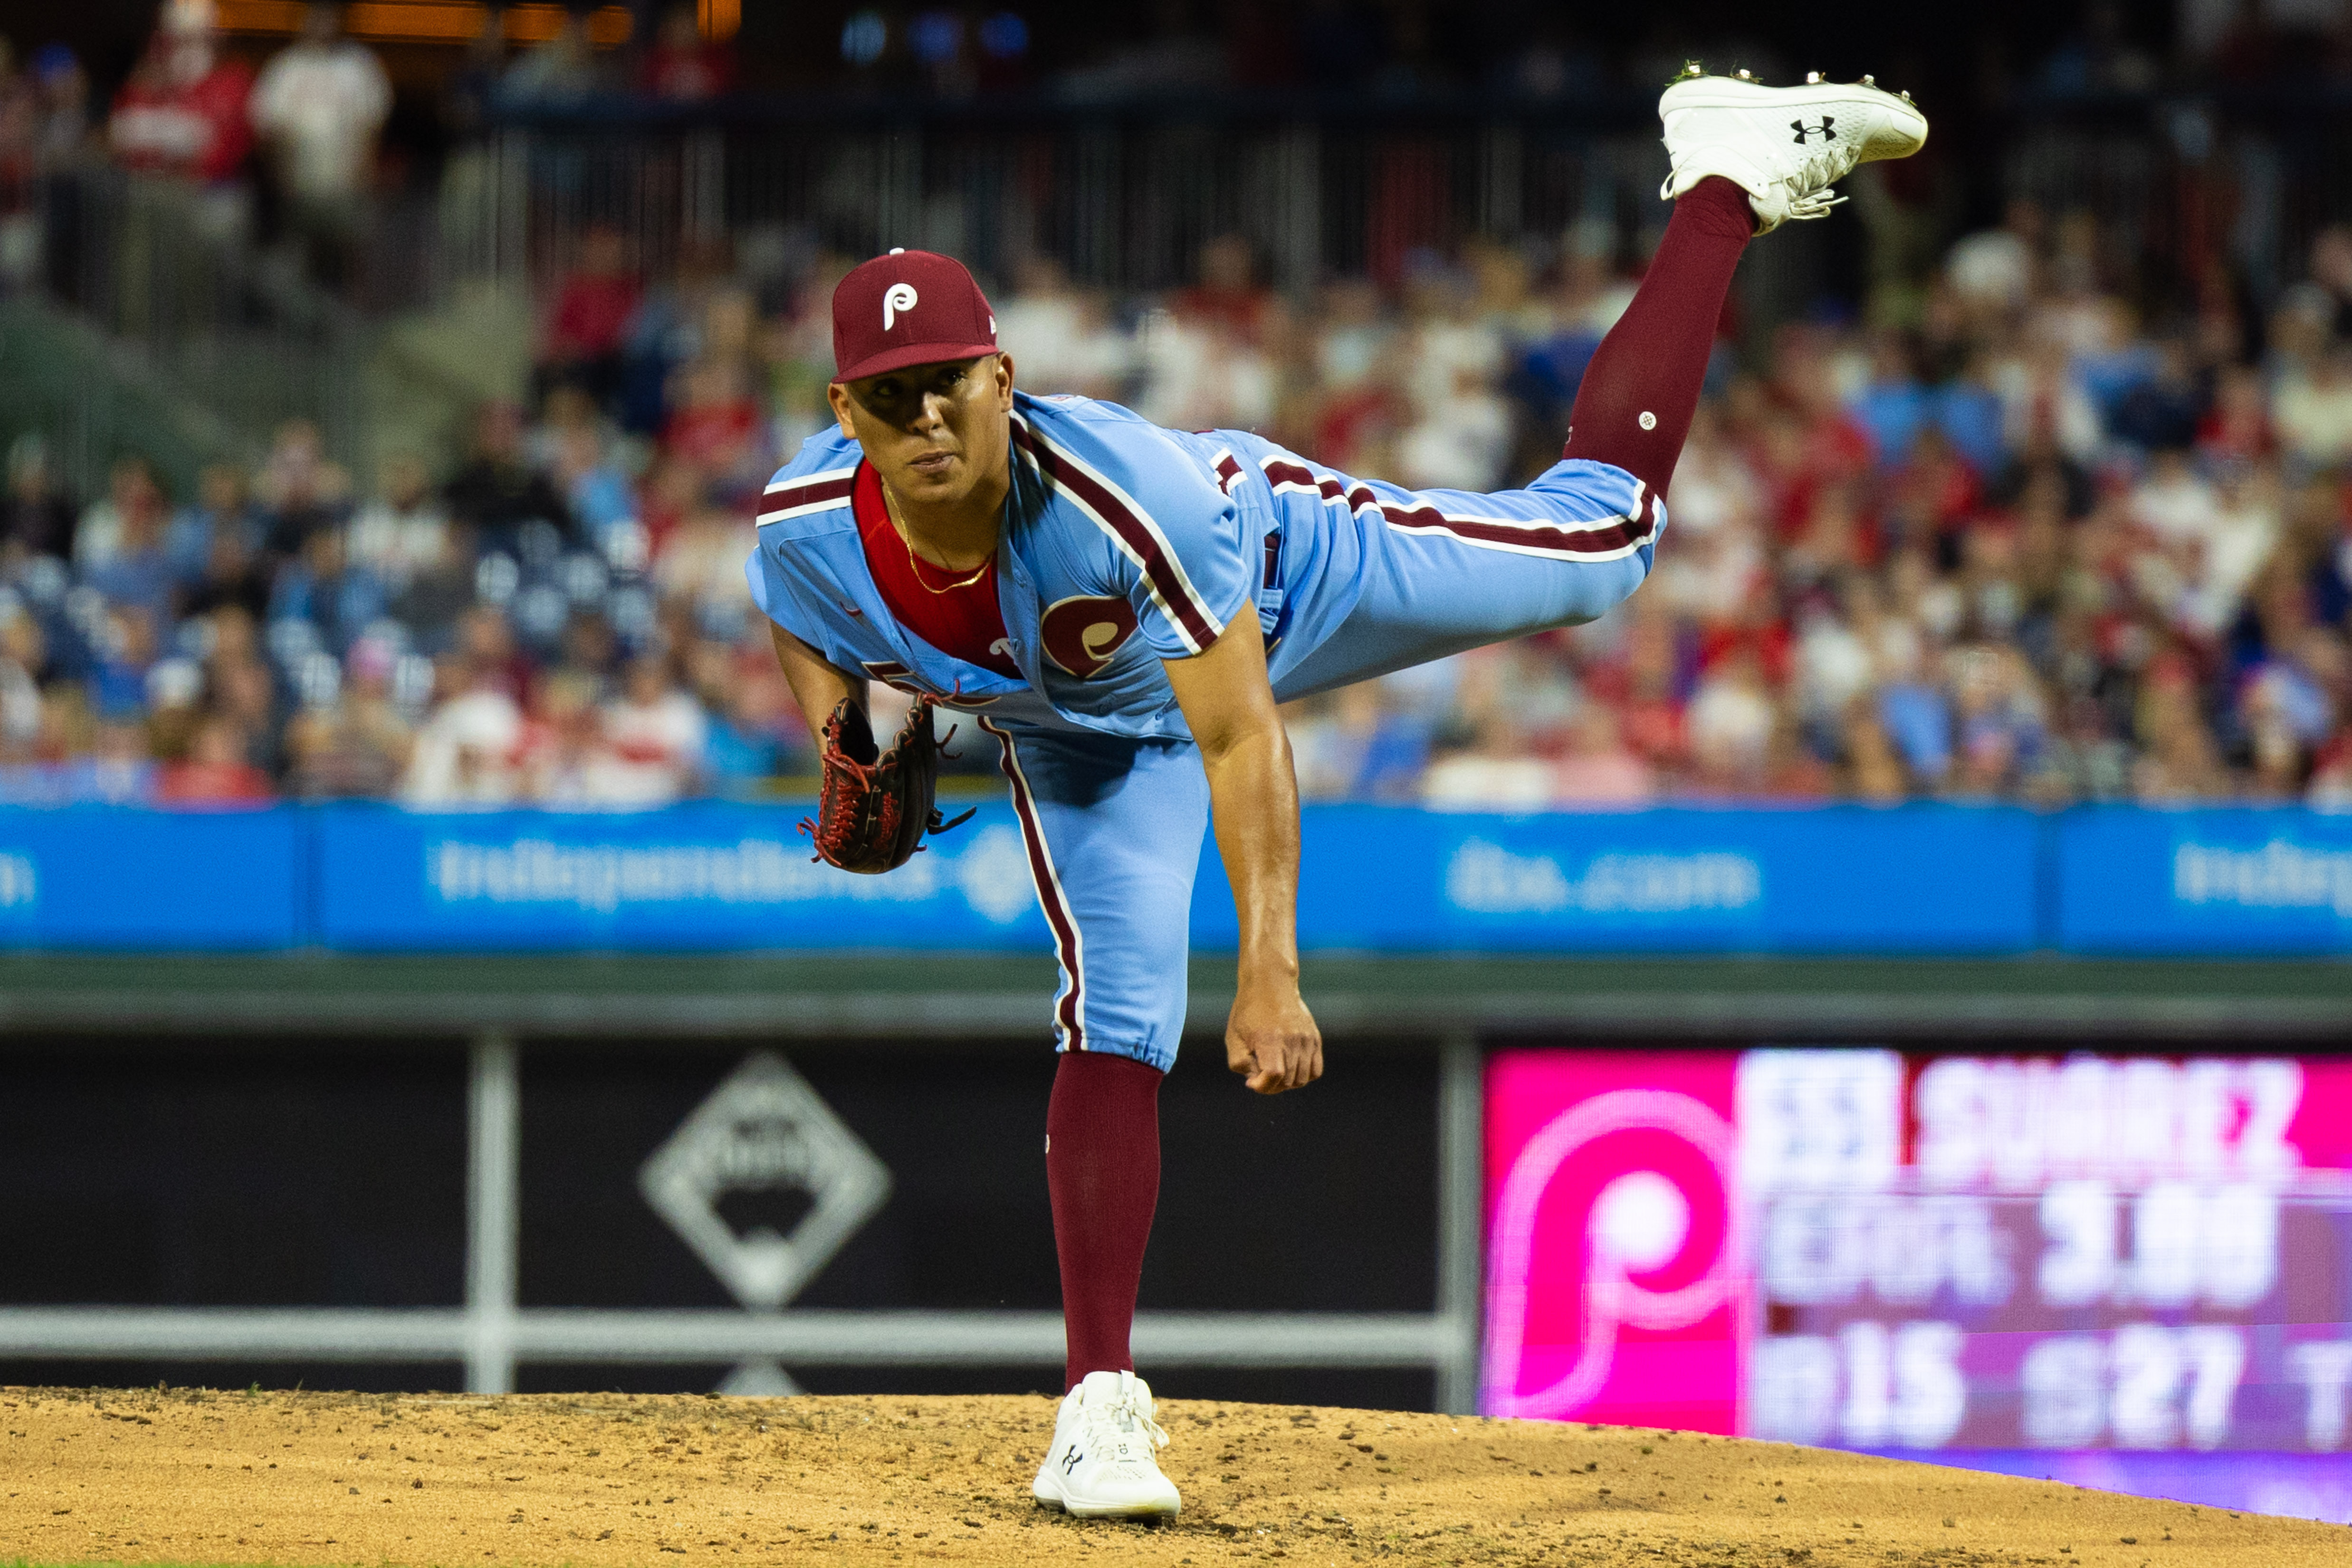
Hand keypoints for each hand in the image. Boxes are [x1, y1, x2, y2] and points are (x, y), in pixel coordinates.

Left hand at [1226, 975, 1322, 1094]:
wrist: (1271, 983)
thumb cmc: (1248, 1011)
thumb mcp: (1233, 1036)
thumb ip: (1239, 1062)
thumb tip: (1254, 1080)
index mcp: (1269, 1038)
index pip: (1274, 1074)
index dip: (1262, 1086)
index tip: (1251, 1082)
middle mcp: (1291, 1039)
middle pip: (1287, 1081)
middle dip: (1271, 1086)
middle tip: (1259, 1076)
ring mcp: (1306, 1039)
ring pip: (1302, 1079)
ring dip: (1286, 1083)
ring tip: (1273, 1071)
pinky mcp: (1315, 1039)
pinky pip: (1315, 1071)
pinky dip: (1303, 1076)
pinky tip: (1289, 1068)